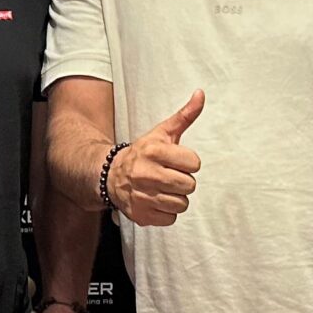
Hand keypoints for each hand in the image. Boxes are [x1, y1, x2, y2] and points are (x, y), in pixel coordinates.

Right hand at [109, 90, 203, 226]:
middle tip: (170, 175)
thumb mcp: (162, 132)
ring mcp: (142, 196)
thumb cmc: (144, 153)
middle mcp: (146, 174)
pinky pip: (171, 218)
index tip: (177, 161)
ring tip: (163, 188)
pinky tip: (156, 200)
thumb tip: (201, 94)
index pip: (194, 164)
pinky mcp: (141, 215)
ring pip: (182, 203)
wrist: (111, 176)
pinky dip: (166, 212)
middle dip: (183, 181)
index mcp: (154, 151)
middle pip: (189, 185)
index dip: (189, 163)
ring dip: (176, 197)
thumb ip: (185, 115)